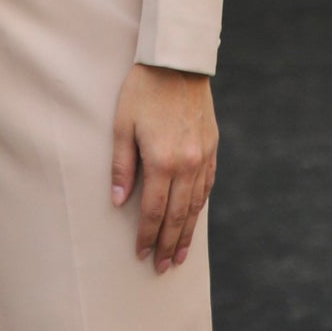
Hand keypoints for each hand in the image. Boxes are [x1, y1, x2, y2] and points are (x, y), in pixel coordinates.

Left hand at [110, 62, 217, 271]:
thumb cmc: (142, 91)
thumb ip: (122, 166)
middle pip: (178, 215)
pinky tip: (194, 219)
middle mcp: (187, 164)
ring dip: (187, 233)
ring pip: (196, 206)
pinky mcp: (212, 147)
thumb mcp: (122, 125)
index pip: (154, 210)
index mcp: (162, 161)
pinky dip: (200, 207)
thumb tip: (119, 202)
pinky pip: (207, 186)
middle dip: (169, 244)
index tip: (141, 254)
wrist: (177, 62)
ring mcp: (203, 157)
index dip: (147, 235)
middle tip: (163, 267)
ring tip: (180, 255)